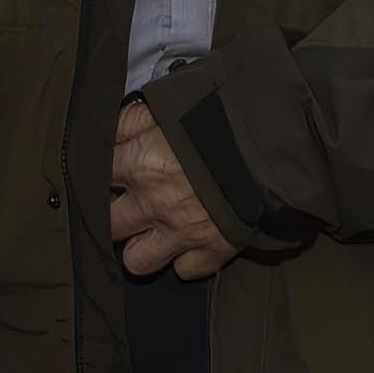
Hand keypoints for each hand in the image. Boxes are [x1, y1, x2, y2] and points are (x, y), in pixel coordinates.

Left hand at [109, 100, 240, 279]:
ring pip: (137, 262)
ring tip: (154, 232)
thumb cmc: (224, 113)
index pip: (95, 176)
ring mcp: (182, 232)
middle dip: (115, 215)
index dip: (98, 174)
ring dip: (144, 248)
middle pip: (108, 226)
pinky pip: (185, 271)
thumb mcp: (171, 101)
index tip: (108, 174)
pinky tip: (191, 240)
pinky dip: (187, 259)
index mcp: (142, 161)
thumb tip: (105, 131)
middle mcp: (155, 203)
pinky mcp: (214, 249)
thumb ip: (132, 119)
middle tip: (129, 204)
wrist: (277, 139)